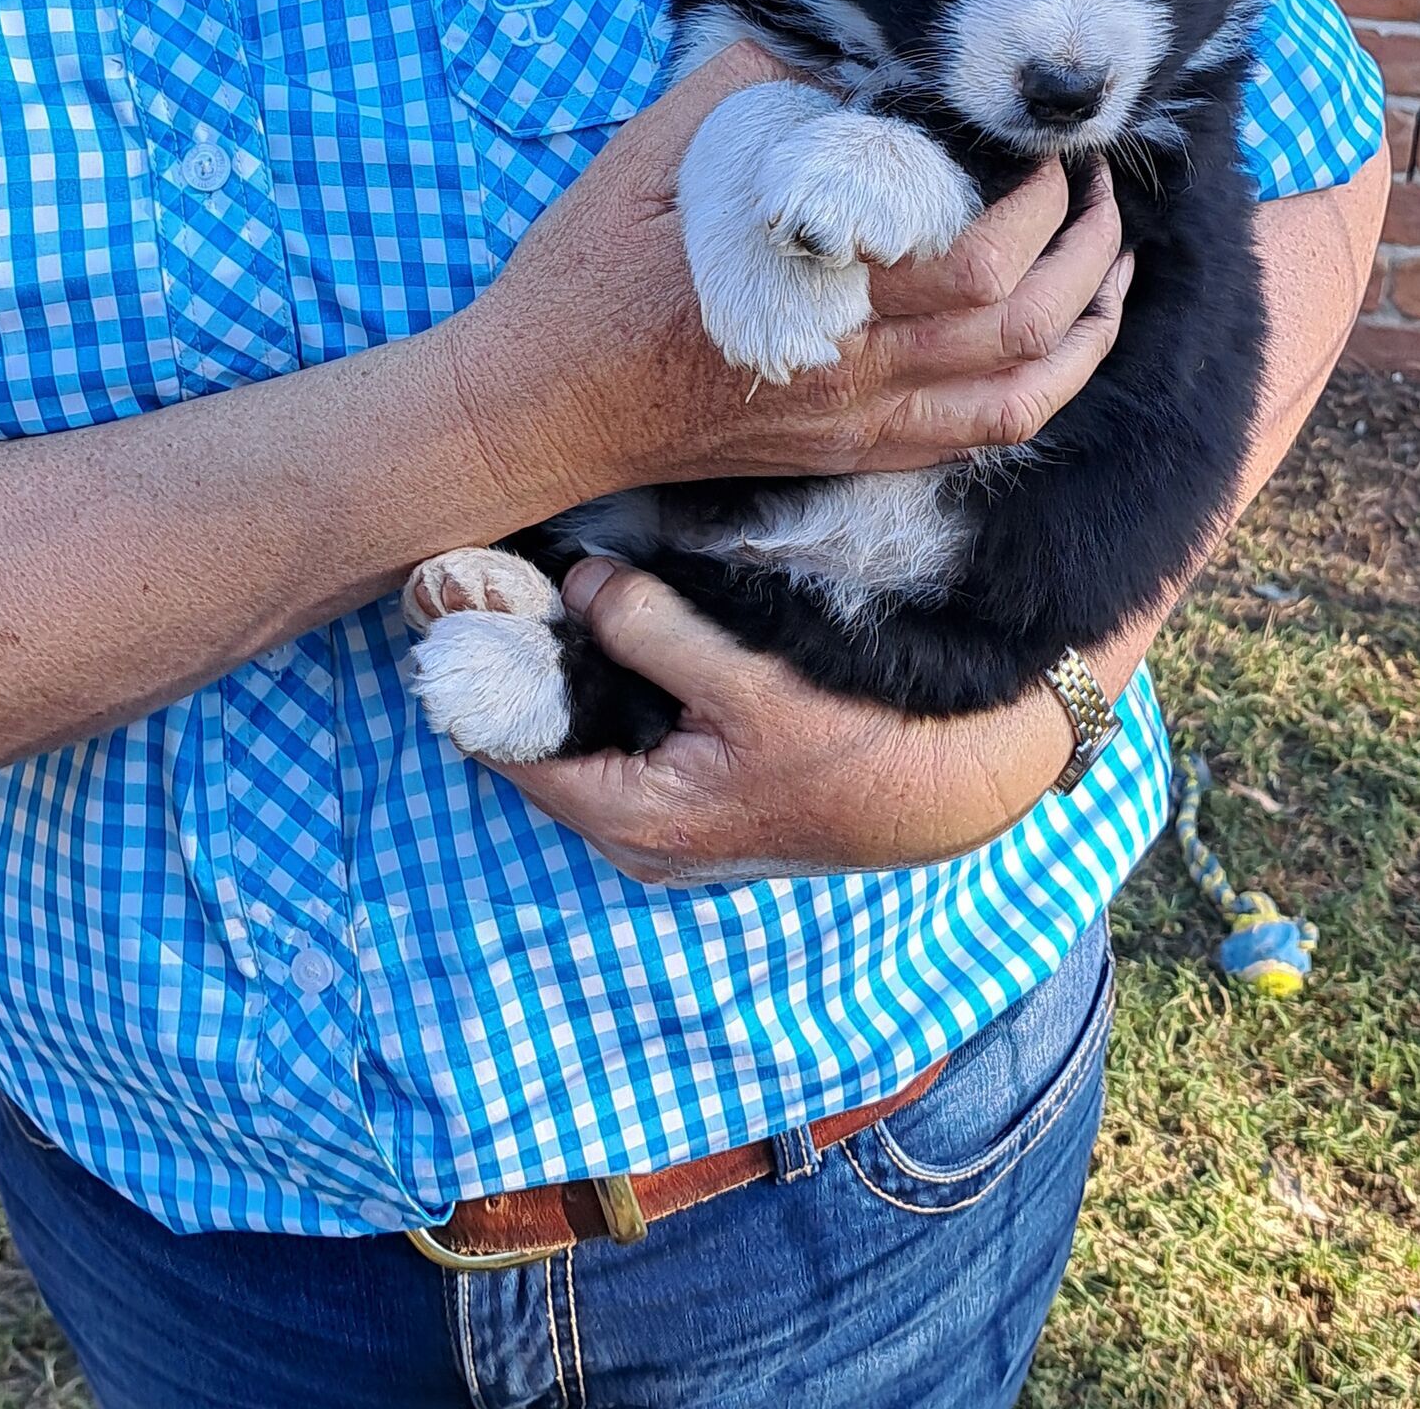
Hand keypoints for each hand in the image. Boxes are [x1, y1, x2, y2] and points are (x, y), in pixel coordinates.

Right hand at [445, 41, 1130, 503]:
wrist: (535, 407)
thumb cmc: (583, 278)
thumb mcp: (649, 156)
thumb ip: (746, 87)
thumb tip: (832, 42)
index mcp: (810, 290)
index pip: (976, 254)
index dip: (1037, 199)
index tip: (1038, 142)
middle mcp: (849, 371)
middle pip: (1020, 322)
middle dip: (1087, 247)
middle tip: (1096, 185)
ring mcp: (852, 422)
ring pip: (1020, 394)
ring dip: (1089, 328)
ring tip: (1113, 263)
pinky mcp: (845, 453)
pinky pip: (976, 439)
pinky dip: (1042, 391)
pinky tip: (1061, 345)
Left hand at [488, 558, 1076, 881]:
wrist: (953, 792)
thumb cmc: (859, 748)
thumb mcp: (750, 680)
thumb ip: (653, 629)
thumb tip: (581, 583)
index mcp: (636, 820)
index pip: (512, 749)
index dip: (487, 674)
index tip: (466, 602)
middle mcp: (640, 839)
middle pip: (545, 746)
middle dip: (527, 667)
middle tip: (511, 581)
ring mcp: (671, 829)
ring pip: (587, 744)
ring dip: (572, 676)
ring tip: (556, 595)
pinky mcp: (701, 806)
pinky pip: (627, 748)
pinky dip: (613, 694)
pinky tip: (618, 632)